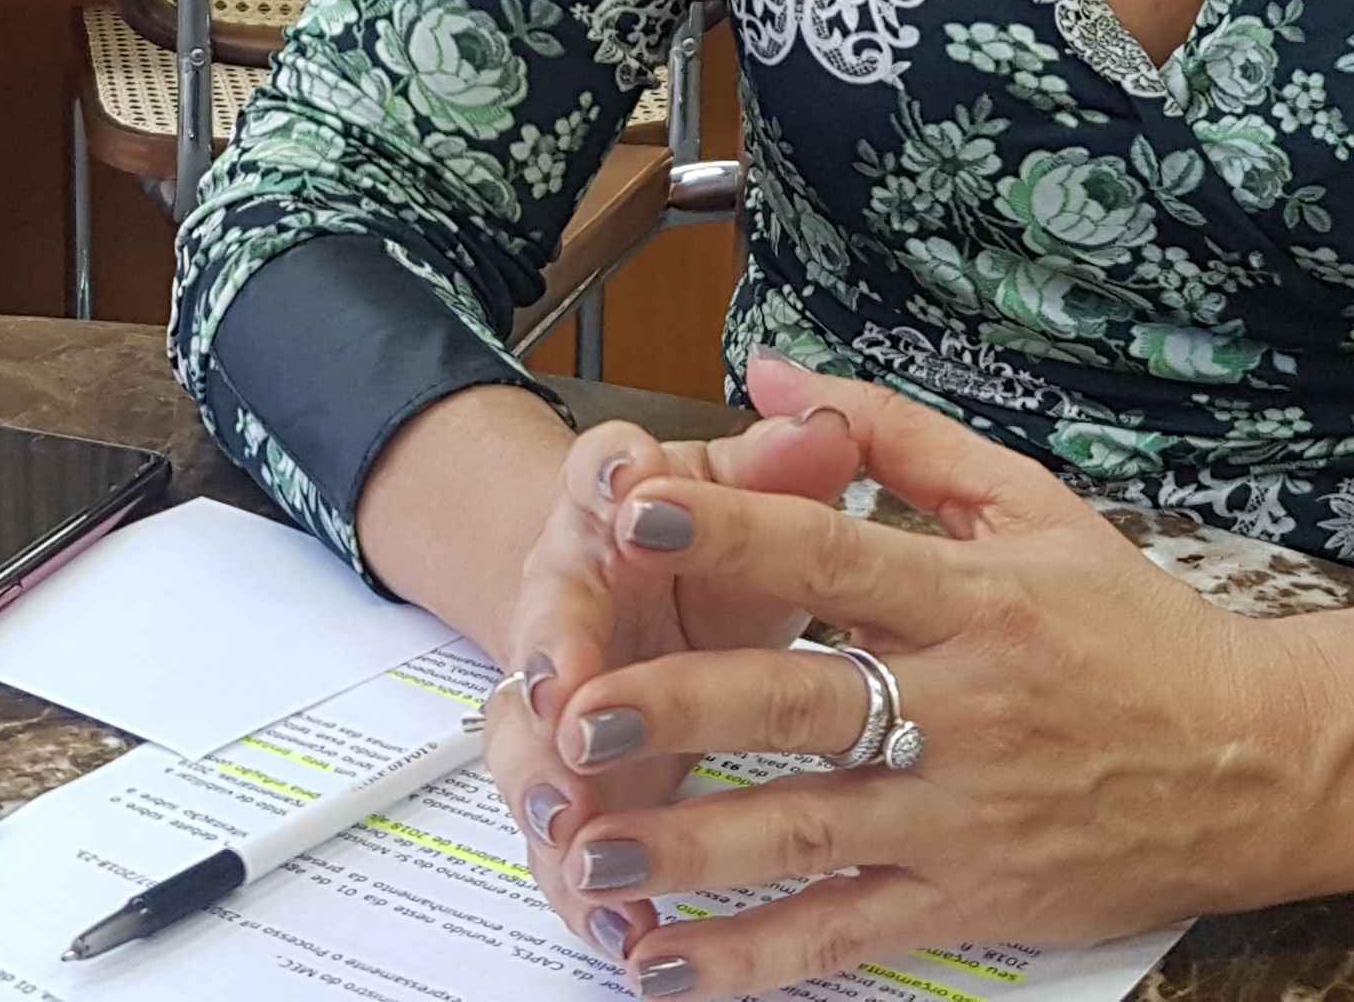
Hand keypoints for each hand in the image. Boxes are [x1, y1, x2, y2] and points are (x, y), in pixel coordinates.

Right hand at [479, 391, 866, 965]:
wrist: (630, 595)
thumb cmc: (701, 543)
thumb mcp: (744, 491)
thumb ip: (782, 463)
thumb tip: (823, 426)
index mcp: (608, 506)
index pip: (598, 470)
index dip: (611, 476)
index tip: (628, 488)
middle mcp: (566, 594)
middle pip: (543, 618)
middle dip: (549, 657)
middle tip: (563, 694)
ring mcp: (557, 695)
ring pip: (530, 741)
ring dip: (547, 784)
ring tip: (573, 827)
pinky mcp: (572, 779)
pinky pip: (563, 837)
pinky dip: (583, 884)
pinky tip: (617, 926)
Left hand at [537, 358, 1335, 996]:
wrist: (1262, 764)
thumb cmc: (1134, 627)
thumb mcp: (1029, 506)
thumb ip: (890, 435)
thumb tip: (767, 370)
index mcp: (971, 597)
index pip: (834, 554)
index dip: (732, 534)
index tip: (634, 515)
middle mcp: (962, 708)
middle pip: (802, 704)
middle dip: (683, 710)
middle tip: (575, 714)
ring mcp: (963, 815)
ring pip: (808, 833)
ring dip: (692, 847)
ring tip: (589, 849)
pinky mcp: (971, 902)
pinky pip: (845, 935)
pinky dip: (755, 959)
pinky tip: (668, 966)